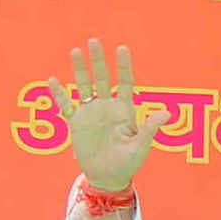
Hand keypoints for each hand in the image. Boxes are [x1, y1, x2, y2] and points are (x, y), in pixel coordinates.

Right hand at [52, 39, 165, 192]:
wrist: (108, 178)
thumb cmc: (128, 164)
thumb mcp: (141, 147)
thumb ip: (150, 129)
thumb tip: (167, 113)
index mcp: (124, 111)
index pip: (125, 83)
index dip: (124, 66)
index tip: (122, 48)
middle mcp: (107, 108)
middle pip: (103, 79)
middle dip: (98, 61)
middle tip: (94, 41)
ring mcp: (91, 114)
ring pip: (84, 87)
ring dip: (80, 70)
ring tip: (76, 51)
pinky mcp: (76, 124)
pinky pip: (66, 106)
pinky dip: (60, 94)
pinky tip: (53, 80)